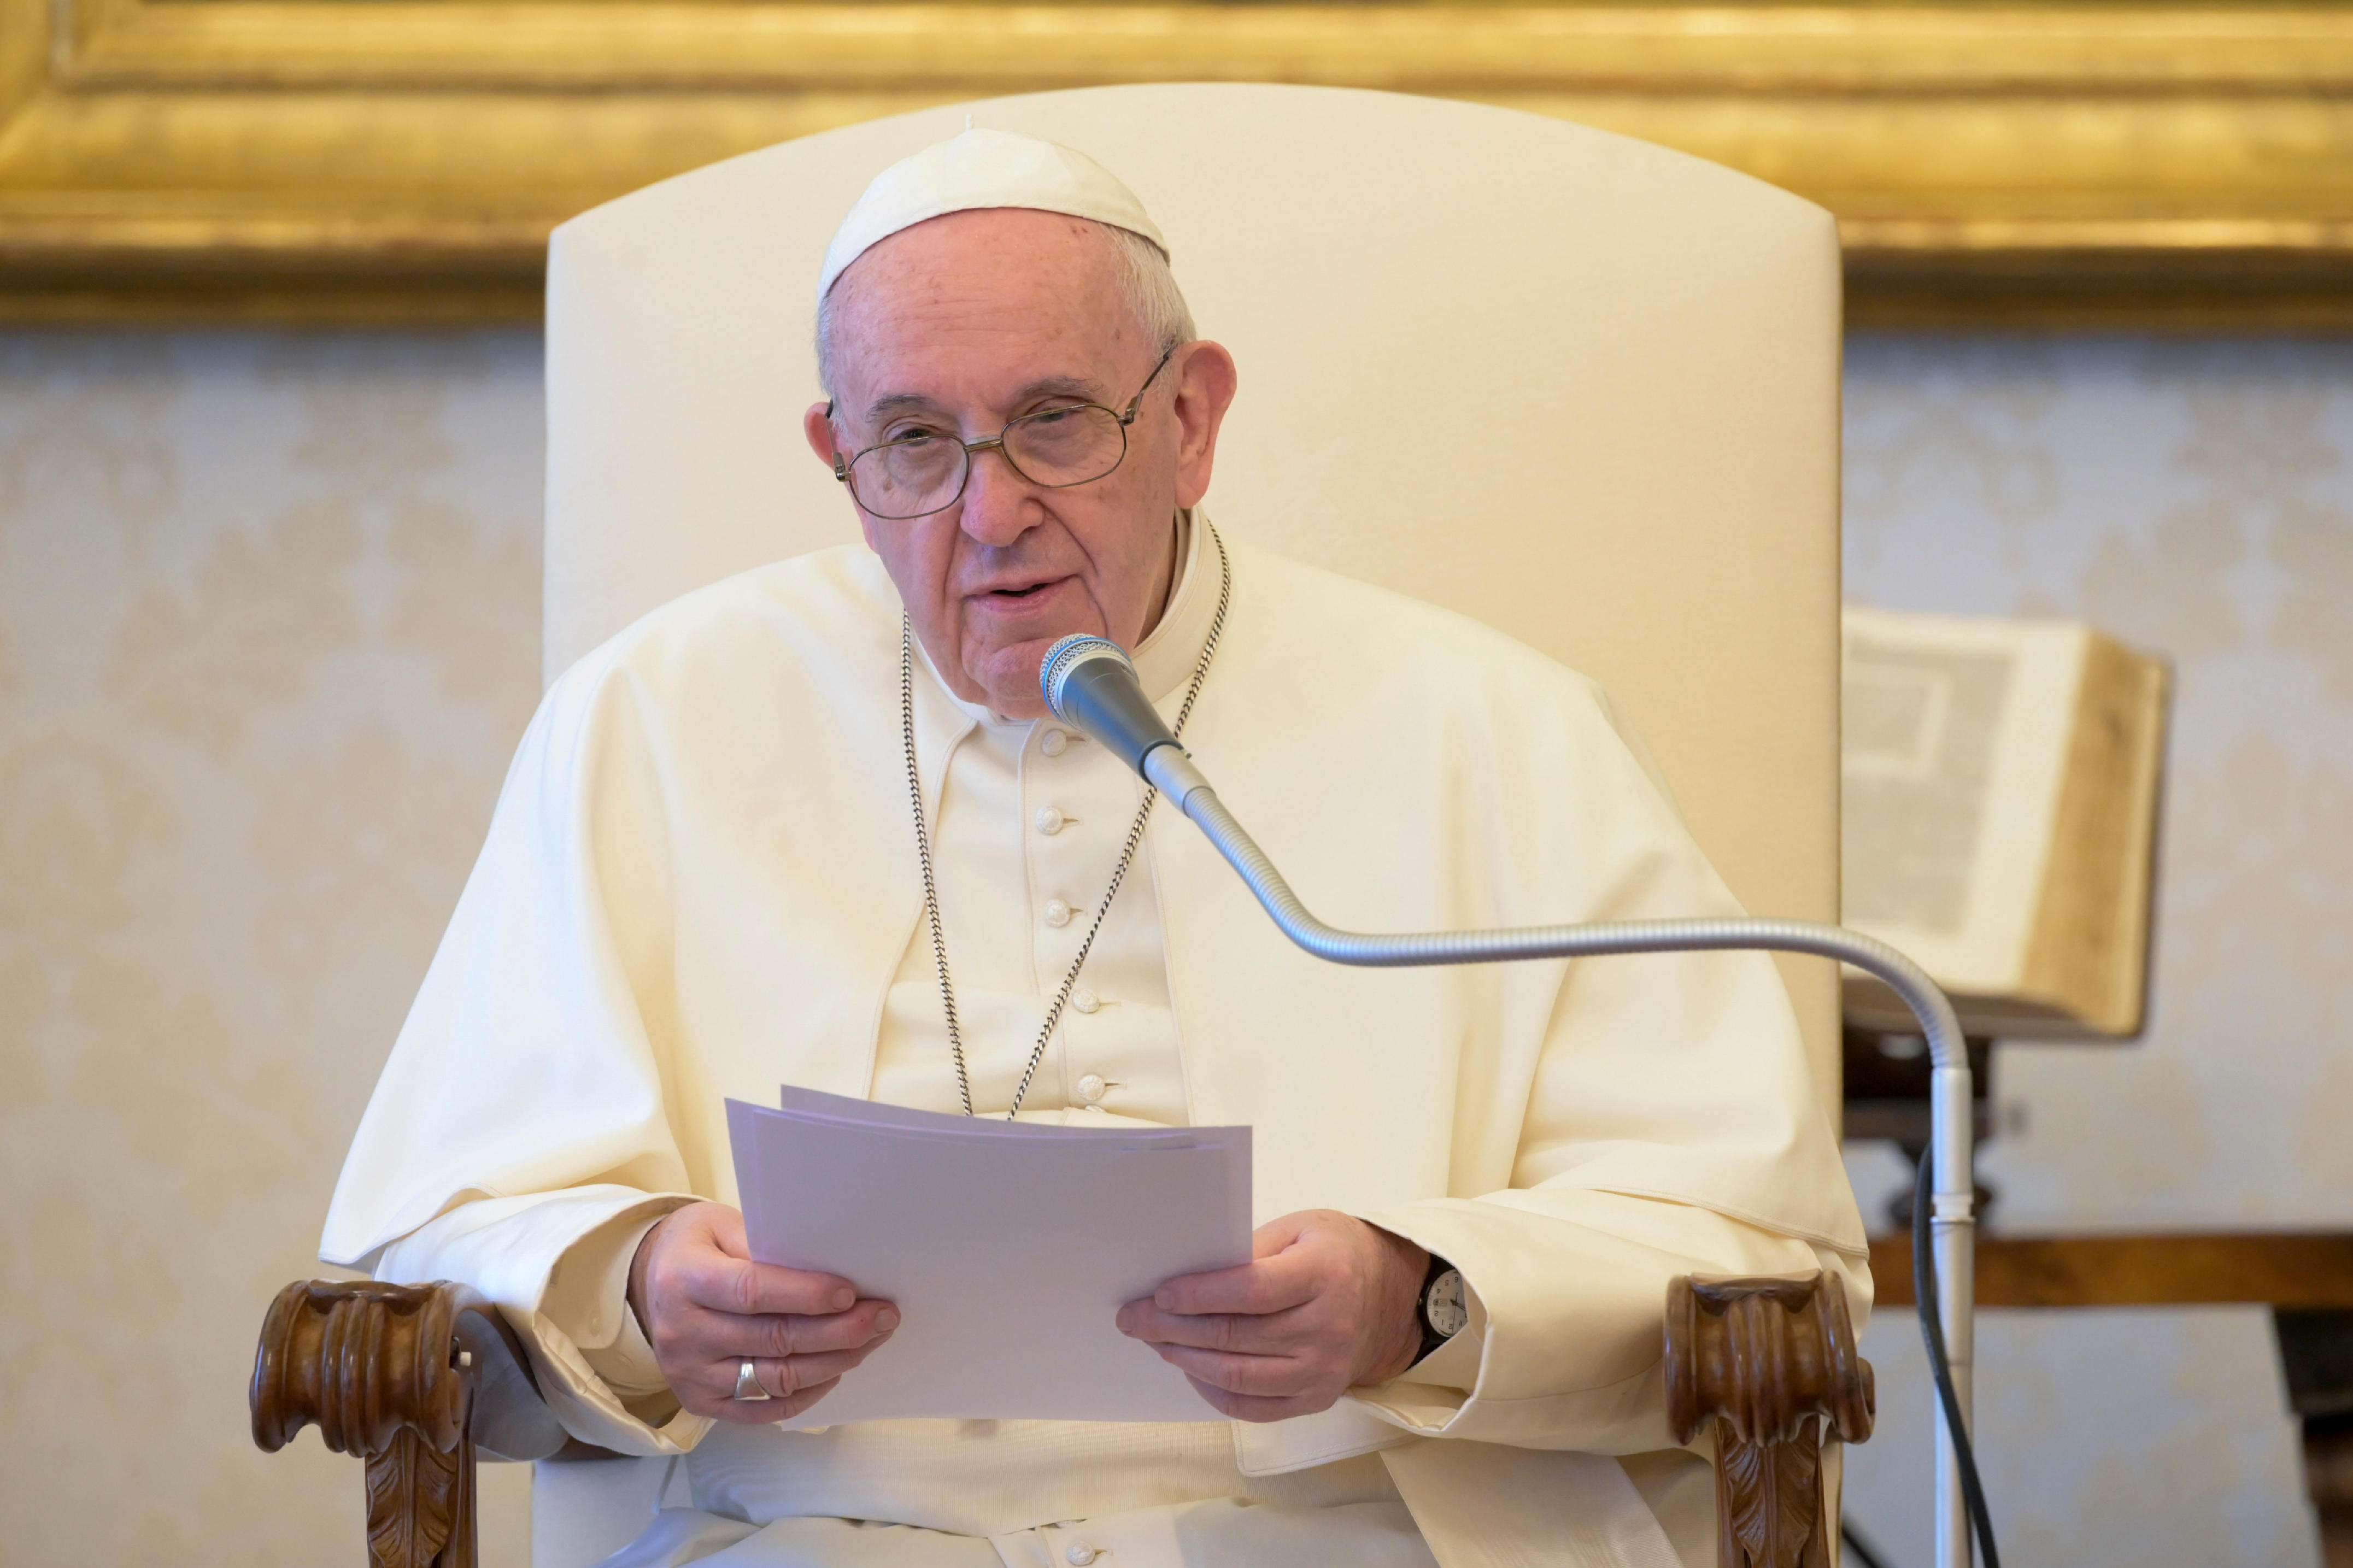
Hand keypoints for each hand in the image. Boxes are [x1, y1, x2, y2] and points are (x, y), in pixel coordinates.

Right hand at [628, 1201, 898, 1423]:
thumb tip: (833, 1266)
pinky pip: (763, 1409)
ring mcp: (690, 1374)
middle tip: (882, 1316)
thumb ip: (767, 1247)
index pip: (752, 1292)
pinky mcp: (700, 1402)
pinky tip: (835, 1370)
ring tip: (869, 1340)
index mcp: (685, 1280)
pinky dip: (807, 1393)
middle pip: (773, 1339)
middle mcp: (683, 1333)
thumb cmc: (698, 1247)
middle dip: (838, 1330)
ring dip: (834, 1361)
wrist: (650, 1282)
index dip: (806, 1295)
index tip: (851, 1293)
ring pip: (776, 1378)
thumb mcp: (722, 1225)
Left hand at [1115, 1208, 1426, 1420]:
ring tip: (1156, 1342)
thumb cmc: (1333, 1253)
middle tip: (1134, 1319)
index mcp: (1324, 1274)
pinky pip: (1253, 1408)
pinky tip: (1190, 1369)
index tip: (1159, 1293)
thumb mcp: (1297, 1229)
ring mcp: (1323, 1371)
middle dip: (1174, 1329)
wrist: (1389, 1298)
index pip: (1250, 1291)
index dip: (1199, 1294)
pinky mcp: (1316, 1399)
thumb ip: (1246, 1251)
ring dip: (1186, 1360)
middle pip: (1236, 1337)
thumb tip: (1185, 1276)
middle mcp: (1327, 1328)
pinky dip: (1214, 1391)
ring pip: (1239, 1377)